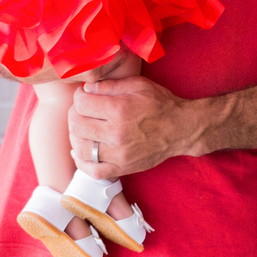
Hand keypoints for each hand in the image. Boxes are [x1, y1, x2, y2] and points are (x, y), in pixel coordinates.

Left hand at [68, 75, 196, 176]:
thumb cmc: (161, 104)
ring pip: (80, 149)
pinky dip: (82, 163)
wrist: (181, 129)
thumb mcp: (137, 85)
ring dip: (75, 137)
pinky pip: (93, 171)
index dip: (79, 97)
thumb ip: (109, 85)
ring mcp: (119, 154)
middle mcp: (116, 133)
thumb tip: (86, 89)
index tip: (84, 96)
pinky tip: (81, 153)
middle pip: (77, 125)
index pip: (81, 104)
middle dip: (74, 115)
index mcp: (119, 109)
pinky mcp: (123, 168)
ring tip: (82, 130)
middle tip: (82, 111)